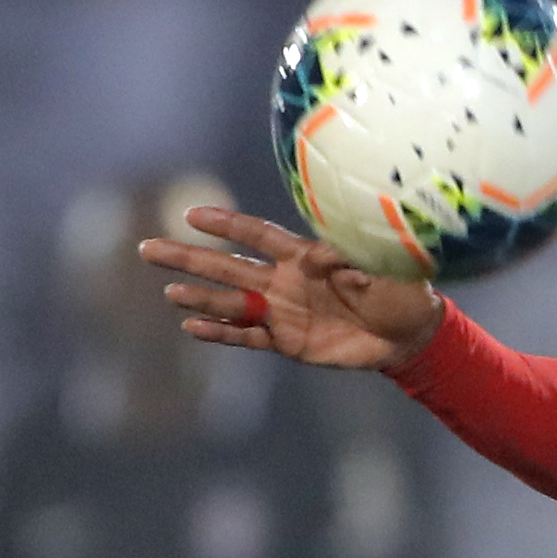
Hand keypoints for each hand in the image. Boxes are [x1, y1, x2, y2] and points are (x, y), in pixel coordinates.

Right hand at [141, 205, 446, 373]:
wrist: (407, 333)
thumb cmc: (400, 288)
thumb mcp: (384, 267)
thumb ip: (355, 261)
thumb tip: (334, 262)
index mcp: (304, 255)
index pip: (257, 235)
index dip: (226, 225)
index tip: (191, 215)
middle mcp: (285, 280)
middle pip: (228, 266)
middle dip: (189, 257)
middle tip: (148, 248)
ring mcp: (283, 312)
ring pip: (231, 302)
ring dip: (200, 296)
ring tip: (168, 291)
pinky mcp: (287, 342)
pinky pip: (247, 336)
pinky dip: (221, 332)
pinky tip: (192, 326)